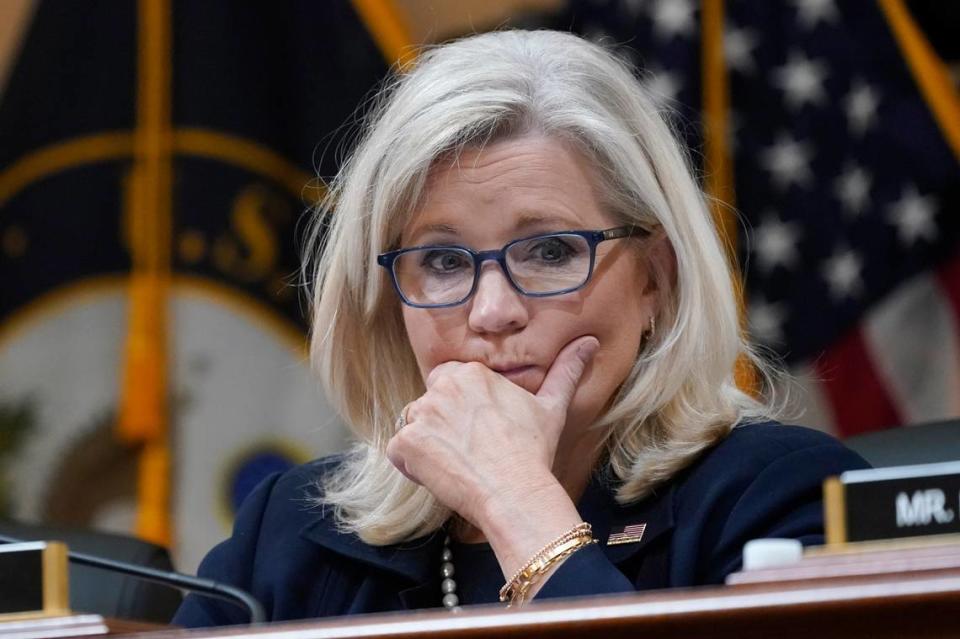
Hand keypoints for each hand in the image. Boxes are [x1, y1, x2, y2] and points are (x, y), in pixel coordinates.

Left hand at [385, 335, 598, 528]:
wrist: (515, 491)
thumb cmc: (533, 451)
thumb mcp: (552, 407)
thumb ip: (566, 370)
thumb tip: (589, 343)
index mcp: (471, 374)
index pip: (449, 383)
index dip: (461, 410)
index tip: (479, 432)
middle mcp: (442, 387)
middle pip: (430, 404)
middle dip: (442, 425)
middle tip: (470, 451)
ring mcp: (421, 414)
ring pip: (414, 426)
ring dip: (427, 444)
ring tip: (458, 464)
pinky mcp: (406, 443)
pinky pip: (399, 451)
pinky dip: (413, 466)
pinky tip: (441, 475)